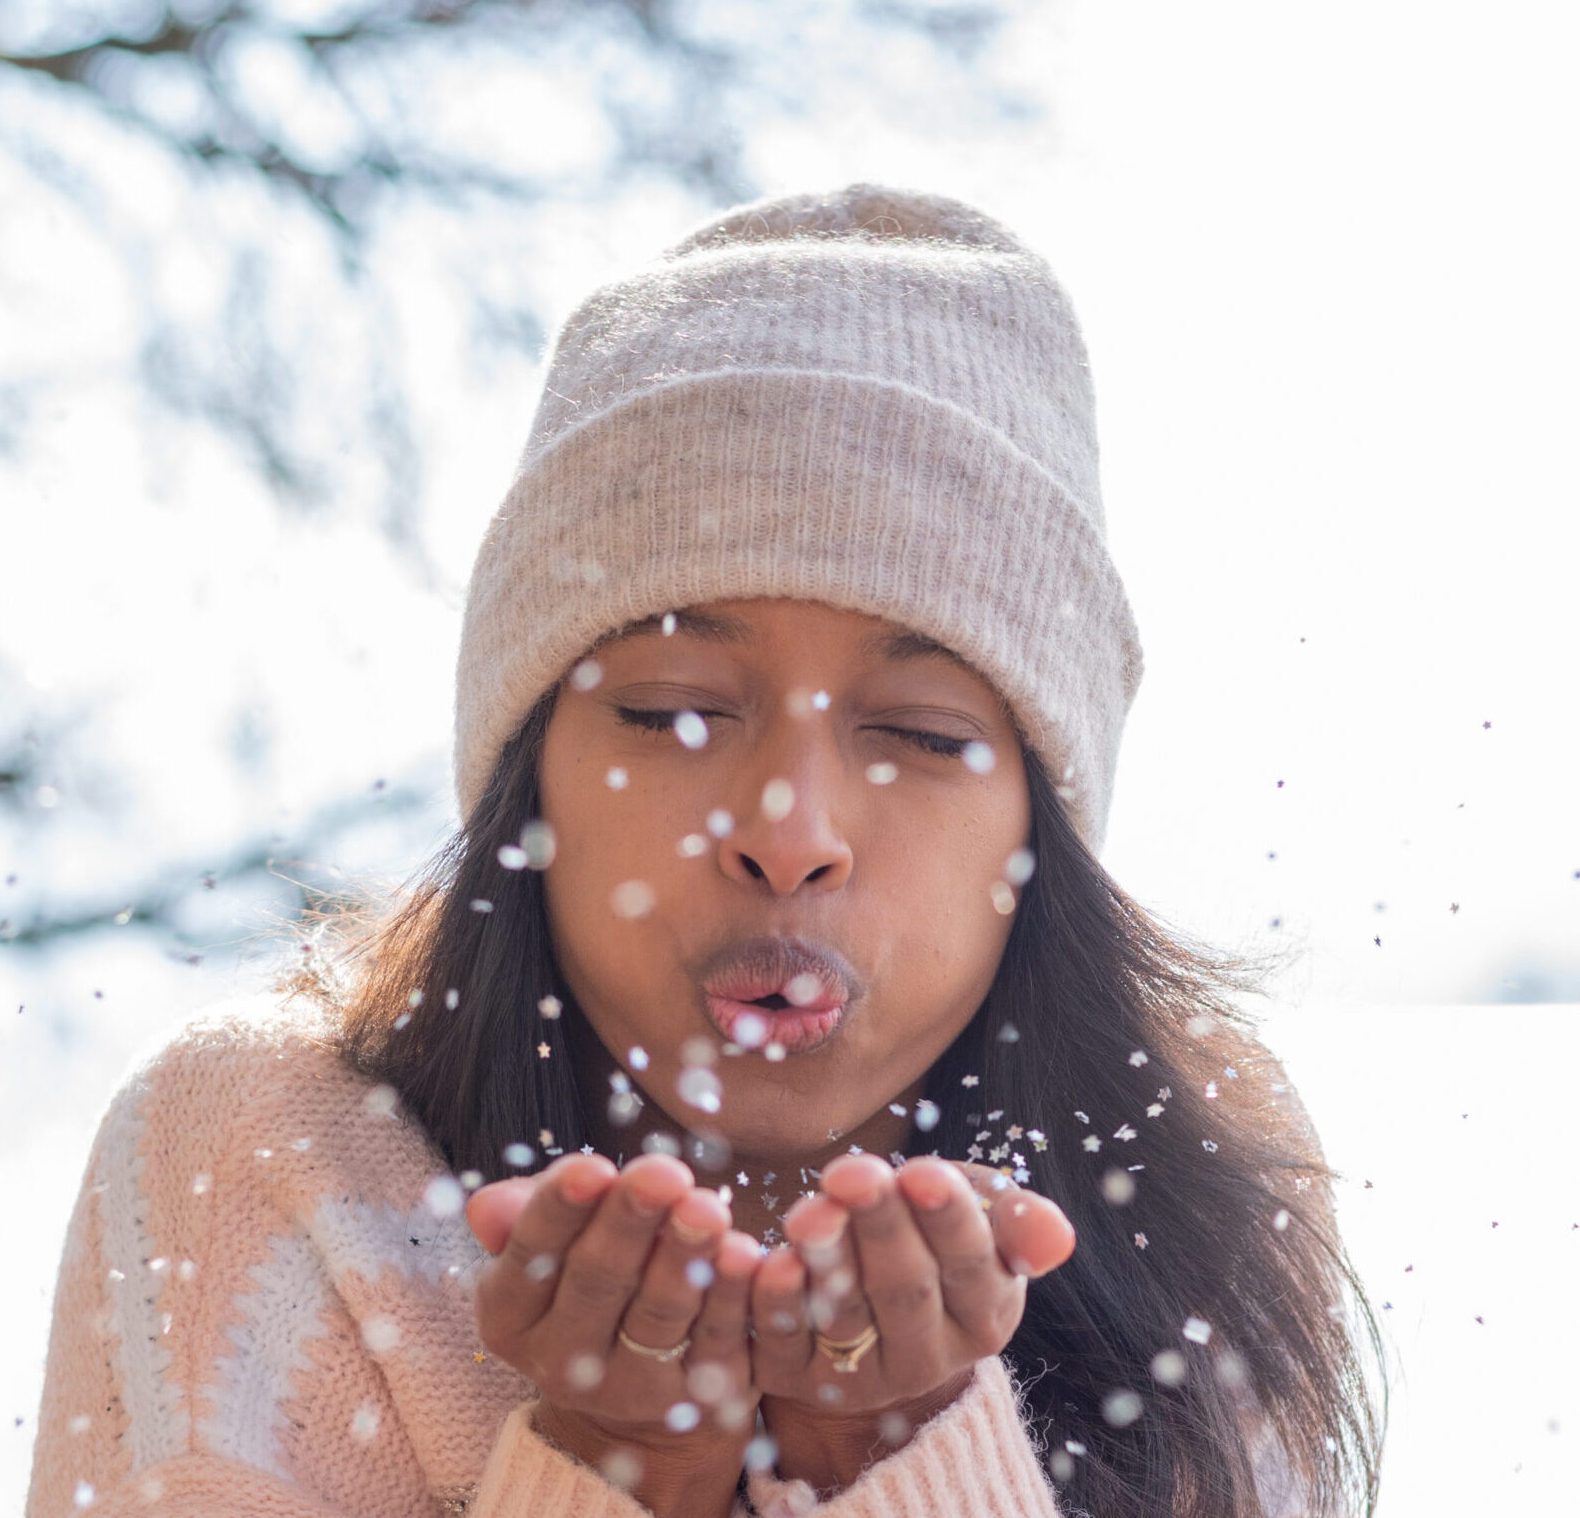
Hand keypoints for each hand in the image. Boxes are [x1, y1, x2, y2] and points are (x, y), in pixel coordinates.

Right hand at [467, 1153, 760, 1517]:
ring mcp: (629, 1388)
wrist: (639, 1381)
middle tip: (663, 1173)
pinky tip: (745, 1253)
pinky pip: (716, 1340)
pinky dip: (731, 1295)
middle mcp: (560, 1363)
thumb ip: (524, 1216)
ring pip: (657, 1315)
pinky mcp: (695, 1399)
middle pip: (596, 1283)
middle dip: (630, 1223)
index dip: (561, 1210)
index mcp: (511, 1315)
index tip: (592, 1167)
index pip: (531, 1255)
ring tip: (707, 1206)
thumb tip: (488, 1207)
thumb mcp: (550, 1243)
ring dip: (684, 1256)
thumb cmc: (590, 1275)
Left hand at [749, 1154, 1074, 1492]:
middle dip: (880, 1226)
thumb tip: (1057, 1236)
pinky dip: (777, 1303)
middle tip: (854, 1174)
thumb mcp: (980, 1218)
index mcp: (983, 1314)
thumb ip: (1017, 1221)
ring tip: (810, 1210)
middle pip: (905, 1290)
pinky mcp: (797, 1380)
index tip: (922, 1172)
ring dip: (826, 1258)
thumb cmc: (932, 1237)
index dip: (947, 1219)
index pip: (971, 1265)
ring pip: (845, 1316)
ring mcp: (861, 1377)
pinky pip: (785, 1344)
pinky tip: (771, 1260)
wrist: (872, 1311)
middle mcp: (927, 1358)